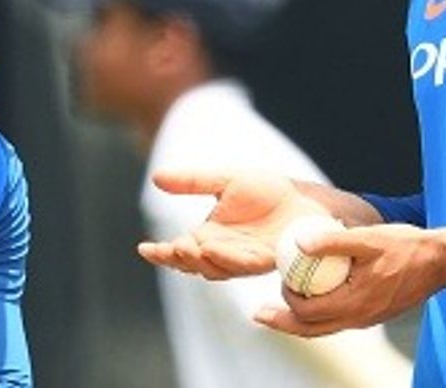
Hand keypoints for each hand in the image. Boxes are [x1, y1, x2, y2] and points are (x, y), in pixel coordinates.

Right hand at [136, 170, 332, 279]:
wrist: (301, 196)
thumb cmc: (265, 191)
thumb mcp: (225, 180)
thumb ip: (192, 182)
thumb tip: (155, 177)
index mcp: (208, 237)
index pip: (179, 250)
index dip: (161, 253)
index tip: (143, 249)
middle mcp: (223, 253)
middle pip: (195, 264)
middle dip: (182, 258)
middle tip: (172, 247)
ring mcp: (245, 259)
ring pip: (219, 268)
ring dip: (204, 260)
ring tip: (191, 247)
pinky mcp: (269, 258)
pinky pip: (248, 263)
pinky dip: (231, 258)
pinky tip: (218, 249)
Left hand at [254, 224, 445, 337]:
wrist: (440, 260)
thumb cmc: (406, 246)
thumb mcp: (368, 238)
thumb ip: (333, 241)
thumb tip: (299, 242)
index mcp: (354, 303)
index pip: (307, 312)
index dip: (286, 299)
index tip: (280, 279)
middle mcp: (358, 318)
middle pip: (310, 330)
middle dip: (282, 321)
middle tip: (259, 313)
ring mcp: (366, 319)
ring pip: (324, 329)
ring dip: (299, 321)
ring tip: (277, 313)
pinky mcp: (372, 314)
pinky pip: (338, 321)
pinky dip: (319, 315)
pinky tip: (313, 299)